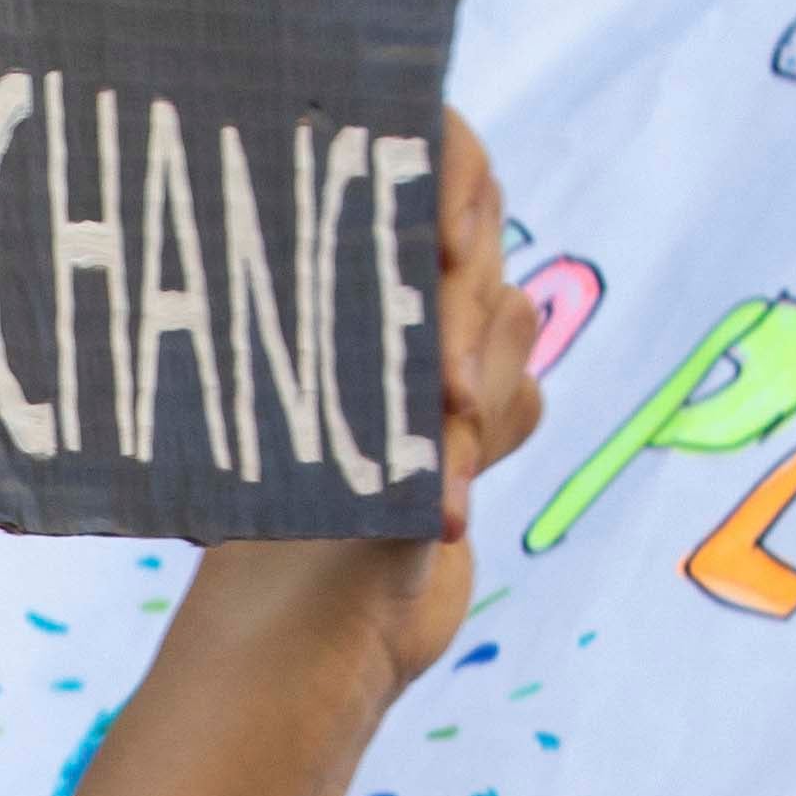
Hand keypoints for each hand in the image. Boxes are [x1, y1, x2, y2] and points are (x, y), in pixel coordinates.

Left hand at [185, 111, 549, 704]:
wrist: (297, 644)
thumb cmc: (270, 522)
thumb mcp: (325, 420)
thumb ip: (387, 358)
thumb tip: (458, 311)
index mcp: (326, 259)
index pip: (418, 152)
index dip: (448, 168)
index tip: (443, 242)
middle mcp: (382, 295)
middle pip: (479, 238)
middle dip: (464, 316)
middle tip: (438, 393)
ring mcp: (428, 359)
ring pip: (512, 325)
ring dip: (479, 397)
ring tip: (431, 463)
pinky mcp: (466, 425)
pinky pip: (526, 403)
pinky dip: (490, 447)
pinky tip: (446, 504)